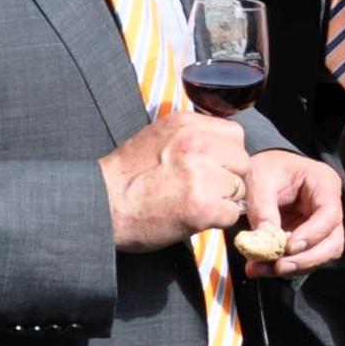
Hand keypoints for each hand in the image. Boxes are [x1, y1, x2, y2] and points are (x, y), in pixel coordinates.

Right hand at [100, 107, 248, 249]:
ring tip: (195, 204)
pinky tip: (194, 218)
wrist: (102, 205)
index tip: (214, 169)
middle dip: (229, 179)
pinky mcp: (202, 205)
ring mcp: (201, 174)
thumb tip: (220, 149)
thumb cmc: (125, 177)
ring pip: (239, 189)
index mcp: (185, 124)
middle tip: (205, 191)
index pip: (234, 135)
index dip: (228, 156)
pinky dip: (218, 221)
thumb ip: (189, 136)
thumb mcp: (156, 137)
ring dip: (224, 201)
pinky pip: (231, 214)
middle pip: (242, 161)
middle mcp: (196, 144)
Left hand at [237, 151, 344, 276]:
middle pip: (333, 241)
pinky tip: (260, 267)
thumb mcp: (258, 179)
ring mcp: (322, 226)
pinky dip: (284, 267)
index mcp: (324, 183)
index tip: (288, 247)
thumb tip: (266, 238)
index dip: (312, 234)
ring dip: (294, 267)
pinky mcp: (309, 239)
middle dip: (306, 259)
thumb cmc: (266, 168)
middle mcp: (330, 206)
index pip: (329, 214)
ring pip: (321, 255)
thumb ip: (262, 207)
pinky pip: (304, 259)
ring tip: (260, 269)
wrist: (263, 171)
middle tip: (278, 267)